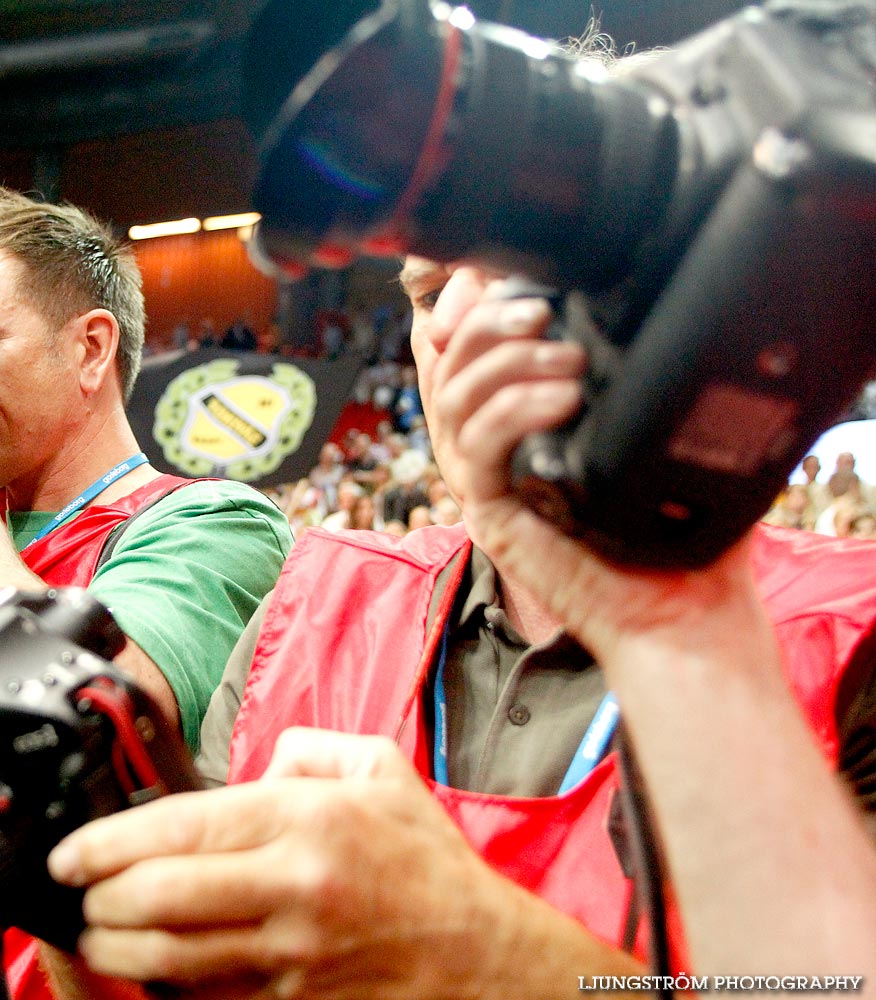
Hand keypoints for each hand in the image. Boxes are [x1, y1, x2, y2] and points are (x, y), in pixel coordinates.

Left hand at [45, 728, 528, 999]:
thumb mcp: (379, 771)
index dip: (108, 843)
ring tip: (96, 933)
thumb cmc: (427, 865)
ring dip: (117, 949)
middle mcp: (293, 889)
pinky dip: (165, 988)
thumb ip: (304, 747)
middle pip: (162, 898)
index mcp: (305, 821)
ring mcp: (291, 956)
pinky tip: (148, 970)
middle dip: (99, 899)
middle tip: (78, 893)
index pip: (180, 828)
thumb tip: (250, 762)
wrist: (485, 959)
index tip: (72, 853)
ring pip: (173, 959)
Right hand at [425, 268, 765, 659]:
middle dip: (485, 321)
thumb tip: (645, 300)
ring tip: (569, 363)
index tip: (515, 280)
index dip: (471, 302)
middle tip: (540, 311)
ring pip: (453, 397)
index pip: (466, 343)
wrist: (679, 610)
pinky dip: (511, 412)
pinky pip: (474, 448)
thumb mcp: (653, 428)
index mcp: (513, 415)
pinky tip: (562, 402)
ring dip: (505, 364)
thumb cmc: (671, 526)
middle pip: (447, 360)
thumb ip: (631, 368)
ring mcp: (480, 478)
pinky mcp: (487, 512)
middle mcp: (486, 443)